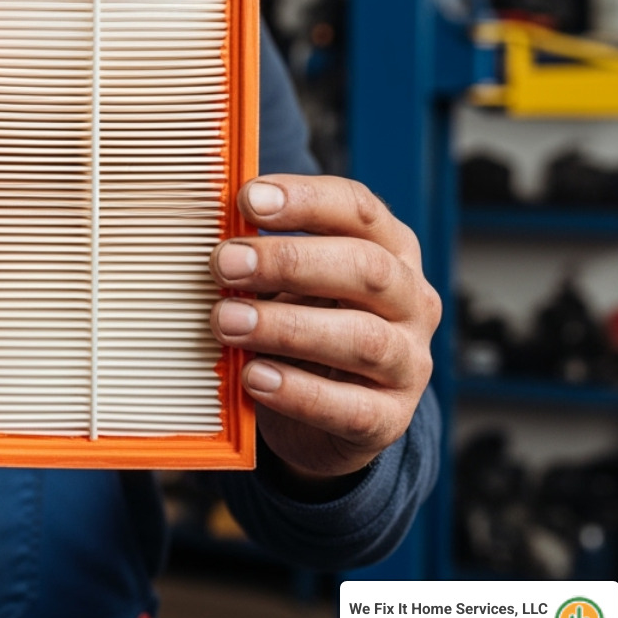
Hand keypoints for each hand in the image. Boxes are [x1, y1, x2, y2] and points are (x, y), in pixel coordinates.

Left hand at [209, 175, 439, 482]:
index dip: (306, 200)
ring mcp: (408, 362)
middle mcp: (411, 302)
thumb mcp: (288, 285)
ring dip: (286, 327)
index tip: (248, 199)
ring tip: (226, 321)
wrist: (326, 417)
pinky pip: (350, 408)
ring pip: (361, 338)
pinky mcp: (389, 419)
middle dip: (289, 261)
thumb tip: (206, 231)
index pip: (360, 210)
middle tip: (224, 263)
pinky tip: (253, 376)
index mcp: (390, 251)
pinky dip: (297, 391)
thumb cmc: (303, 328)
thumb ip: (262, 257)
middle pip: (366, 268)